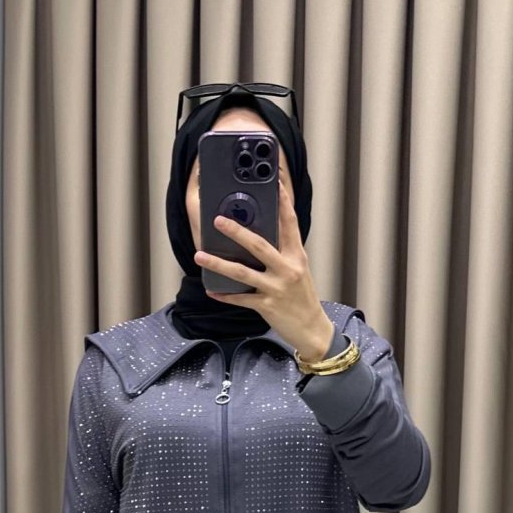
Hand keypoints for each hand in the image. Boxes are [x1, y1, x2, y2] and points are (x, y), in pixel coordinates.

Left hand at [194, 185, 333, 360]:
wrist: (313, 330)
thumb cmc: (303, 298)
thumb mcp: (298, 270)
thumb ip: (282, 253)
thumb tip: (257, 238)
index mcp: (297, 256)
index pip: (290, 223)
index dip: (283, 201)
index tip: (275, 181)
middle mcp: (288, 269)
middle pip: (259, 245)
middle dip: (237, 231)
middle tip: (218, 220)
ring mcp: (277, 289)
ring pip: (243, 272)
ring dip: (219, 264)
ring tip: (199, 255)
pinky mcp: (268, 307)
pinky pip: (241, 299)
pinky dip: (225, 295)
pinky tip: (212, 290)